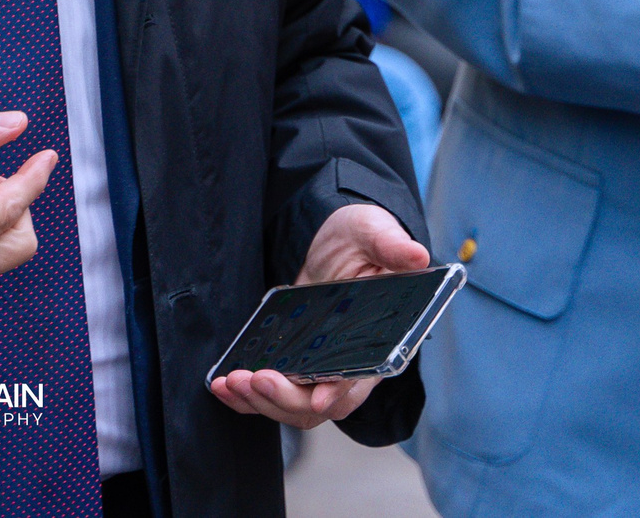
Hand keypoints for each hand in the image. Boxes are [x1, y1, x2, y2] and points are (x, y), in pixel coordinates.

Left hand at [208, 204, 432, 428]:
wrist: (335, 239)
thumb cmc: (362, 240)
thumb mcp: (375, 233)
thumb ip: (392, 246)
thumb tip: (417, 256)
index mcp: (380, 342)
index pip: (361, 380)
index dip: (340, 392)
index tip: (318, 397)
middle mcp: (351, 364)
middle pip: (319, 406)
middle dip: (285, 400)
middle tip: (254, 378)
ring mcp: (319, 367)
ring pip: (293, 407)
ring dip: (260, 402)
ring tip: (231, 383)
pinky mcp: (294, 362)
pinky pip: (272, 392)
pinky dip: (246, 396)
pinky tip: (222, 384)